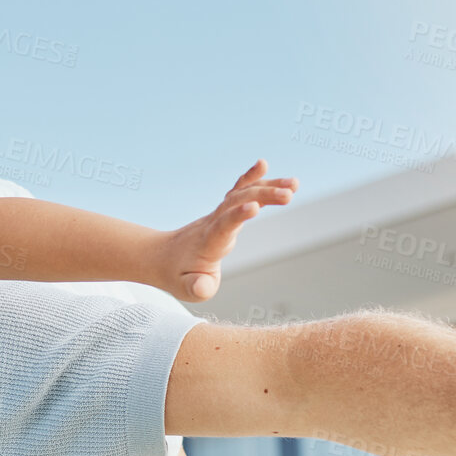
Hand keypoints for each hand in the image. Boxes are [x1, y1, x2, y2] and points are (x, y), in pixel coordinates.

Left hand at [160, 160, 296, 300]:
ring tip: (294, 184)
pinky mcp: (223, 212)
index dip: (237, 216)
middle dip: (262, 196)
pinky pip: (237, 192)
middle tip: (289, 194)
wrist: (161, 257)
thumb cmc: (178, 276)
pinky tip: (264, 165)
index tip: (254, 207)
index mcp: (207, 243)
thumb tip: (202, 287)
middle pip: (237, 204)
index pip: (223, 226)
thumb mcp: (185, 290)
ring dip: (266, 186)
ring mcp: (217, 215)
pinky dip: (251, 179)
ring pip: (240, 194)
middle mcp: (212, 224)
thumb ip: (196, 288)